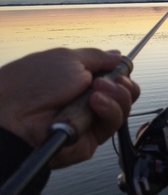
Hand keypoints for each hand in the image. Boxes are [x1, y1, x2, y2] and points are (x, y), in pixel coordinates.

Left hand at [0, 48, 139, 167]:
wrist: (14, 113)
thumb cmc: (32, 83)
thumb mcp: (68, 58)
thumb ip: (98, 57)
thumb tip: (118, 56)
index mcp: (83, 81)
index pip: (116, 79)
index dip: (123, 74)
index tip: (121, 67)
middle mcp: (89, 101)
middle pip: (125, 95)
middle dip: (123, 85)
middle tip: (108, 81)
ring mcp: (91, 120)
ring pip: (123, 109)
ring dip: (116, 96)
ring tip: (96, 91)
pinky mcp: (92, 138)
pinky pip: (113, 124)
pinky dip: (109, 110)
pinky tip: (95, 102)